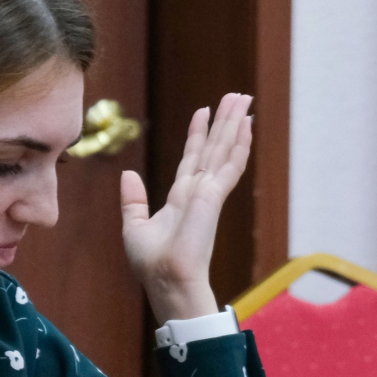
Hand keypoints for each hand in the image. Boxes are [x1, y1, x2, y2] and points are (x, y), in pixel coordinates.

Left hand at [119, 92, 253, 322]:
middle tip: (236, 95)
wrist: (166, 281)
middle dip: (223, 121)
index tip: (203, 112)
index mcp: (180, 198)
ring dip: (234, 123)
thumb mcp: (135, 227)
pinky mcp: (214, 196)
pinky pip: (230, 164)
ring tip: (243, 99)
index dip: (197, 135)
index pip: (191, 158)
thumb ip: (133, 200)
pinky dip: (239, 143)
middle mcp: (198, 191)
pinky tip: (247, 124)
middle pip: (213, 148)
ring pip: (224, 149)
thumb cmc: (152, 264)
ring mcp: (209, 192)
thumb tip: (128, 174)